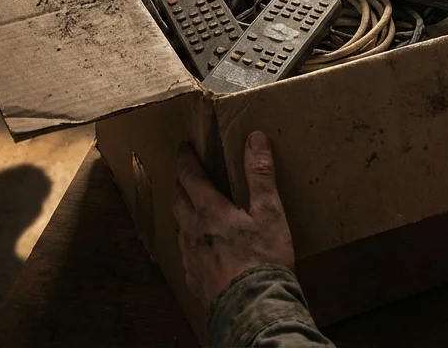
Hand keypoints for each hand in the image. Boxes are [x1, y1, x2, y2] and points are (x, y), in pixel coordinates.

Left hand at [174, 131, 294, 307]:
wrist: (253, 307)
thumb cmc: (263, 258)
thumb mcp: (269, 213)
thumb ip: (260, 175)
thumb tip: (254, 138)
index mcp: (210, 211)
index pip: (190, 177)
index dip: (186, 160)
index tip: (182, 147)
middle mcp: (193, 231)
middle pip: (178, 201)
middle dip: (179, 184)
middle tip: (183, 175)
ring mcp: (191, 257)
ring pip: (179, 227)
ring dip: (182, 213)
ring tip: (188, 208)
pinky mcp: (194, 279)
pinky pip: (186, 254)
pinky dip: (189, 242)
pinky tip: (197, 248)